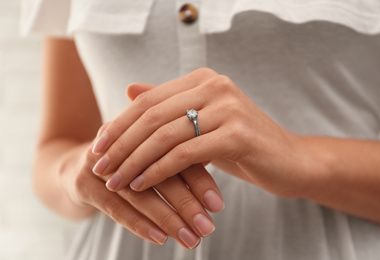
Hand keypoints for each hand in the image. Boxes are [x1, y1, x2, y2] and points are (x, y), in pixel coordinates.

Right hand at [63, 122, 222, 249]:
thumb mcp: (154, 154)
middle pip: (160, 172)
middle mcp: (122, 141)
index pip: (177, 152)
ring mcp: (100, 162)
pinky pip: (115, 207)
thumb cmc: (130, 163)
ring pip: (139, 193)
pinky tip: (161, 238)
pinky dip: (139, 224)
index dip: (199, 179)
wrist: (79, 167)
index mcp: (144, 129)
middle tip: (208, 228)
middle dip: (187, 203)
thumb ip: (182, 155)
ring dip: (168, 218)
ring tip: (191, 239)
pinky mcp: (83, 183)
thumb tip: (223, 169)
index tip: (219, 205)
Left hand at [92, 67, 308, 197]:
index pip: (148, 100)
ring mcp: (228, 108)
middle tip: (100, 167)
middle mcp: (215, 86)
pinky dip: (158, 171)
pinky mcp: (237, 134)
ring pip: (165, 135)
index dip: (119, 124)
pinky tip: (142, 184)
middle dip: (121, 145)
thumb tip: (129, 89)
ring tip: (115, 181)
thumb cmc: (241, 144)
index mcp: (204, 79)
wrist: (290, 161)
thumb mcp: (201, 122)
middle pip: (152, 116)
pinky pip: (185, 154)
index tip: (97, 146)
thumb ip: (168, 105)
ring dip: (134, 161)